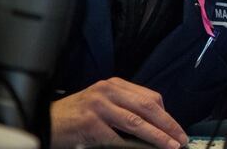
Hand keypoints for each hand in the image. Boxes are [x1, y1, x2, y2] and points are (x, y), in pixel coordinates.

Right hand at [50, 77, 188, 148]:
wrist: (45, 121)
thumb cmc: (76, 116)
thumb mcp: (104, 104)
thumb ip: (127, 108)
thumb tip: (157, 126)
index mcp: (114, 85)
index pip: (149, 97)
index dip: (166, 114)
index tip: (176, 128)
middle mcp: (108, 91)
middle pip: (147, 107)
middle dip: (168, 124)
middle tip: (180, 138)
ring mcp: (98, 107)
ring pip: (136, 122)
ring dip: (157, 136)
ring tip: (170, 145)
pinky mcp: (90, 124)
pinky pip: (117, 139)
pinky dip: (132, 147)